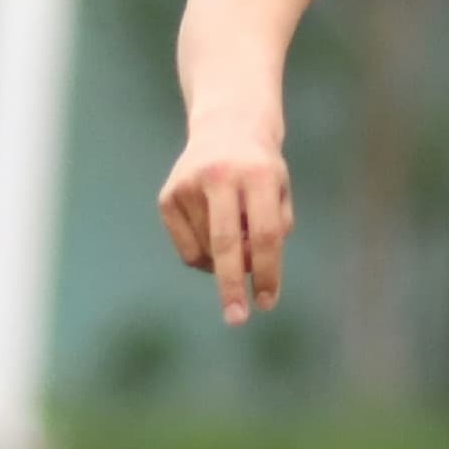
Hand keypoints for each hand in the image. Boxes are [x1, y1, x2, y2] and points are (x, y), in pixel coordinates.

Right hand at [158, 118, 294, 324]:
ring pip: (207, 250)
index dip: (268, 272)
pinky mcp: (168, 196)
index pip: (265, 234)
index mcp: (258, 175)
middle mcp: (220, 176)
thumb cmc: (262, 171)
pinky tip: (212, 233)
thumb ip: (273, 230)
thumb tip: (247, 269)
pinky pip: (187, 249)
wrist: (226, 129)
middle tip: (237, 319)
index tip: (268, 303)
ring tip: (235, 236)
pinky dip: (204, 257)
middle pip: (226, 244)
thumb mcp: (281, 192)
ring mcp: (188, 186)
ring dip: (225, 263)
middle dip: (231, 286)